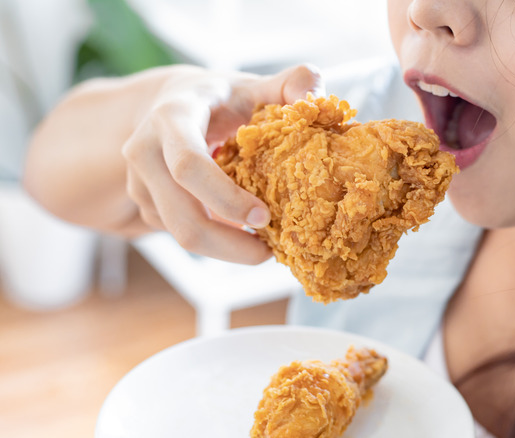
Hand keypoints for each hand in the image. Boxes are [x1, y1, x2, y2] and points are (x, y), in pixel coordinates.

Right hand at [122, 64, 323, 263]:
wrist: (168, 104)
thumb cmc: (221, 98)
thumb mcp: (253, 84)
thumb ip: (291, 83)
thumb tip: (314, 99)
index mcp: (173, 117)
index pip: (188, 165)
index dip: (225, 198)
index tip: (264, 217)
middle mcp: (145, 151)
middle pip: (181, 218)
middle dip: (229, 246)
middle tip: (271, 253)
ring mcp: (140, 183)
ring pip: (180, 235)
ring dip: (225, 249)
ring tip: (264, 246)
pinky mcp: (145, 206)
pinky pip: (181, 235)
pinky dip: (215, 242)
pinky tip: (242, 233)